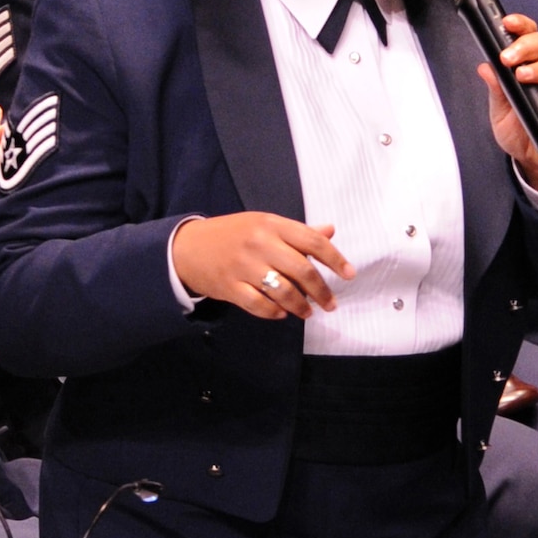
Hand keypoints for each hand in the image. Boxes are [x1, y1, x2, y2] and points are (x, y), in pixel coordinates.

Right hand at [171, 212, 354, 321]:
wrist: (188, 247)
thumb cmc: (232, 235)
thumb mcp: (264, 224)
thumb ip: (297, 232)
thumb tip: (330, 232)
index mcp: (271, 224)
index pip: (312, 241)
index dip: (335, 259)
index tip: (349, 275)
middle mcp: (259, 243)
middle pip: (302, 270)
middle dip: (322, 291)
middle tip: (331, 304)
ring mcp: (243, 266)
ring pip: (283, 291)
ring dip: (301, 306)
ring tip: (308, 312)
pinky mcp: (230, 287)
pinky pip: (259, 305)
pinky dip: (275, 312)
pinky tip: (282, 313)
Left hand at [476, 12, 537, 200]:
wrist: (531, 160)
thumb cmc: (518, 129)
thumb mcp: (499, 109)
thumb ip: (495, 88)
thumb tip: (484, 66)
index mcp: (526, 68)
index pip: (527, 39)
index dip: (520, 26)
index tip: (507, 22)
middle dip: (525, 46)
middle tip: (508, 58)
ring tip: (522, 76)